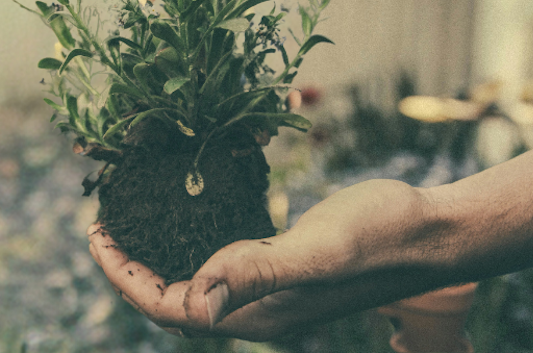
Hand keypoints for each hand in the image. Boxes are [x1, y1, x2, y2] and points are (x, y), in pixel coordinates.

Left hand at [88, 179, 451, 340]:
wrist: (437, 230)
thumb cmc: (383, 237)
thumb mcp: (317, 250)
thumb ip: (255, 273)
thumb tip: (192, 303)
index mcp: (258, 314)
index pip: (168, 307)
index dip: (123, 276)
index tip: (94, 235)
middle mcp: (261, 310)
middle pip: (174, 300)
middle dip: (129, 269)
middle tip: (101, 225)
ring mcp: (275, 291)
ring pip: (197, 283)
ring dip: (157, 258)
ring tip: (129, 223)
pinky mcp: (289, 266)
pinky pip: (225, 264)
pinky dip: (193, 245)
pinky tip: (187, 218)